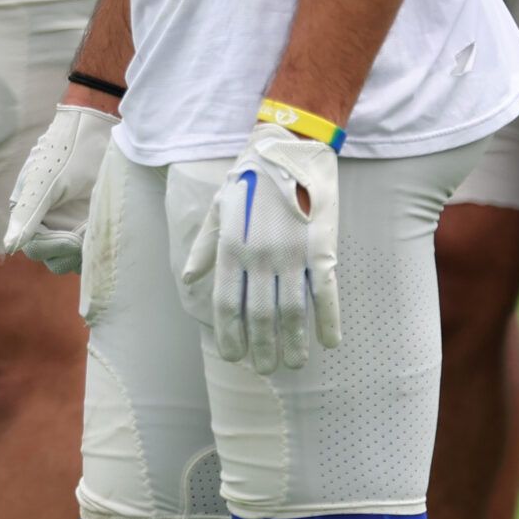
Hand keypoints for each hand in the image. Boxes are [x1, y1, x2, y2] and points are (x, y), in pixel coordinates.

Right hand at [3, 102, 115, 272]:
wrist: (97, 128)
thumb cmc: (67, 149)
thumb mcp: (45, 181)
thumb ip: (27, 213)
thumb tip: (9, 246)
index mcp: (27, 210)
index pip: (34, 248)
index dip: (53, 248)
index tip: (74, 239)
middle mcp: (45, 220)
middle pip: (51, 257)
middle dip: (68, 251)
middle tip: (85, 232)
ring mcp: (68, 223)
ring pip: (70, 257)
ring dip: (83, 251)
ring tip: (94, 226)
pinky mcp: (88, 223)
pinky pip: (88, 248)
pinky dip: (95, 245)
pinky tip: (101, 226)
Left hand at [182, 123, 339, 374]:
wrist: (288, 148)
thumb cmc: (249, 179)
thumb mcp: (219, 208)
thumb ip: (205, 247)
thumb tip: (187, 278)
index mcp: (231, 248)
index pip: (227, 304)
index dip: (230, 335)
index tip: (234, 357)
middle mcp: (259, 256)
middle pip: (260, 316)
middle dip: (262, 348)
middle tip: (266, 370)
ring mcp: (291, 254)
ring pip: (292, 311)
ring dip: (293, 343)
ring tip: (293, 365)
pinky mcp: (321, 247)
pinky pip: (326, 293)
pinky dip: (328, 320)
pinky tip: (330, 342)